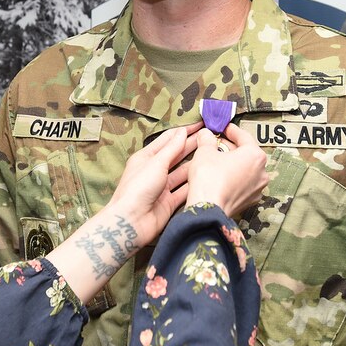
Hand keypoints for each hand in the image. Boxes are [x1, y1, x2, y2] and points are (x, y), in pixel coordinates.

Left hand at [104, 122, 201, 247]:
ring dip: (196, 164)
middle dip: (193, 145)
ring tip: (213, 155)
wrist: (131, 222)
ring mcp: (162, 187)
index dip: (185, 131)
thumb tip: (182, 132)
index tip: (201, 124)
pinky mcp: (169, 202)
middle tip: (212, 137)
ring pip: (182, 172)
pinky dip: (194, 184)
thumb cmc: (138, 188)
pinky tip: (207, 176)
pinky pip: (184, 190)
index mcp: (147, 157)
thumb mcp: (156, 163)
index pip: (169, 139)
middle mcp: (155, 170)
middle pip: (177, 155)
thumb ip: (172, 148)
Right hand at [186, 123, 267, 216]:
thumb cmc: (209, 179)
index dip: (231, 130)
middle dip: (231, 147)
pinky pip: (243, 183)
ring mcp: (257, 188)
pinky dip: (234, 178)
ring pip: (246, 169)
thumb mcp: (205, 151)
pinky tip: (221, 177)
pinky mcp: (250, 200)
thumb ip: (207, 139)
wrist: (207, 208)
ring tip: (217, 161)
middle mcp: (262, 171)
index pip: (244, 136)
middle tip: (216, 144)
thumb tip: (206, 134)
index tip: (223, 128)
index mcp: (255, 155)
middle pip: (246, 153)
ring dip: (233, 163)